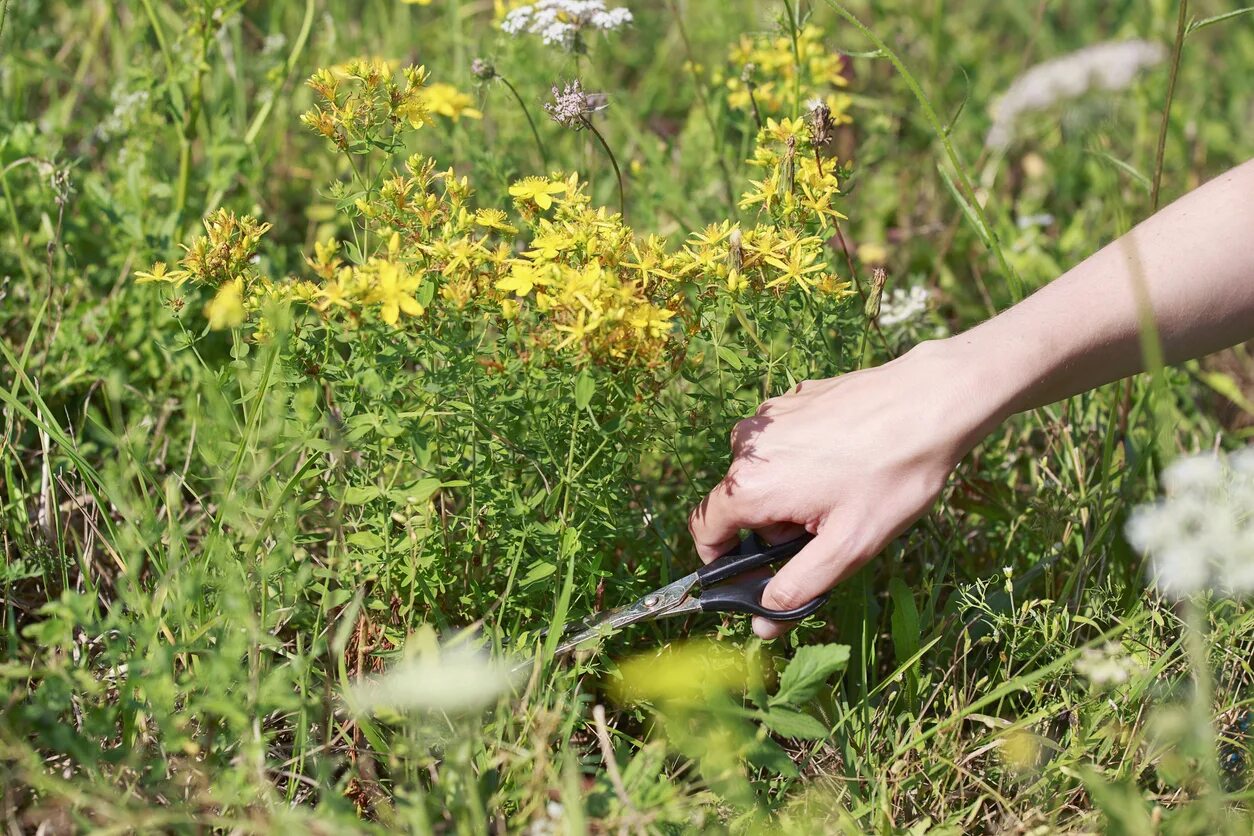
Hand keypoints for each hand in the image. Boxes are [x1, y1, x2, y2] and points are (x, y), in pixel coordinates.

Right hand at [688, 339, 1002, 638]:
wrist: (932, 402)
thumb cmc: (892, 477)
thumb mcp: (848, 547)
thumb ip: (797, 588)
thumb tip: (762, 623)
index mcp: (749, 485)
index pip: (705, 532)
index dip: (725, 560)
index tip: (761, 572)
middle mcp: (746, 446)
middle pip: (739, 504)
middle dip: (774, 527)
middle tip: (828, 527)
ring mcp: (768, 418)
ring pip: (762, 473)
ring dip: (789, 493)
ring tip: (843, 491)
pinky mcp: (791, 399)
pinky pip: (781, 445)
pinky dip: (803, 461)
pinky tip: (847, 460)